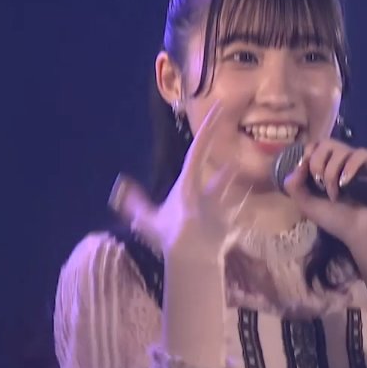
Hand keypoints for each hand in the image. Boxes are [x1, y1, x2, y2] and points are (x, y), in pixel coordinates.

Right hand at [107, 102, 251, 262]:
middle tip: (234, 160)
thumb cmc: (168, 237)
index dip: (210, 127)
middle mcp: (210, 192)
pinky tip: (247, 220)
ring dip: (237, 191)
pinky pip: (241, 220)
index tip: (220, 108)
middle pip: (225, 174)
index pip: (200, 149)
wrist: (192, 260)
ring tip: (242, 184)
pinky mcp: (234, 226)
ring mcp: (225, 209)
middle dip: (227, 166)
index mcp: (189, 184)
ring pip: (236, 194)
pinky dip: (242, 220)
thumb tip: (120, 185)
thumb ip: (135, 202)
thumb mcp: (148, 219)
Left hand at [282, 139, 366, 269]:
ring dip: (331, 172)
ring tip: (334, 193)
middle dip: (317, 162)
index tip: (305, 172)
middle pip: (327, 143)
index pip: (318, 146)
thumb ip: (294, 185)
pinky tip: (345, 184)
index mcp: (334, 166)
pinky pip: (360, 154)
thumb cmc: (338, 221)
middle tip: (318, 181)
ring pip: (341, 149)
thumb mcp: (308, 205)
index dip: (309, 154)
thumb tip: (297, 164)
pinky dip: (348, 168)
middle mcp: (350, 161)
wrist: (362, 234)